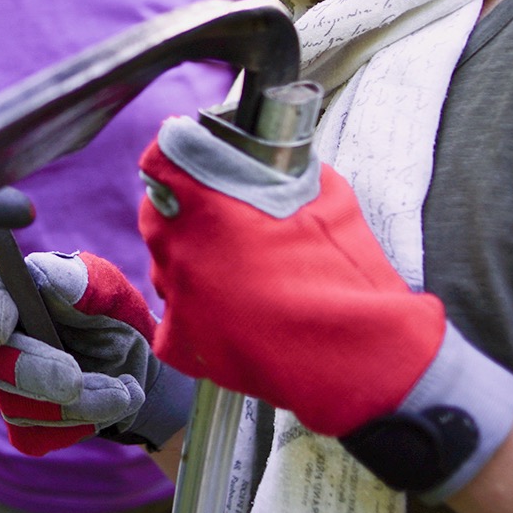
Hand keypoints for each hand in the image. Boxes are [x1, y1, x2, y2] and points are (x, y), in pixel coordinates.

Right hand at [0, 251, 193, 455]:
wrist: (140, 368)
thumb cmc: (115, 318)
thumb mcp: (108, 290)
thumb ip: (76, 279)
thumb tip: (39, 273)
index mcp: (12, 292)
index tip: (3, 327)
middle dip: (38, 374)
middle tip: (77, 380)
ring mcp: (5, 385)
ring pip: (20, 406)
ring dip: (79, 403)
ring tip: (124, 390)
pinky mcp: (23, 423)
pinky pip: (37, 434)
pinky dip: (80, 425)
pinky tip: (109, 407)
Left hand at [139, 116, 512, 498]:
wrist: (354, 355)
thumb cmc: (342, 276)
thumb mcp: (327, 199)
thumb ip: (288, 176)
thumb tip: (277, 170)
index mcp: (207, 207)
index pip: (159, 163)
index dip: (174, 157)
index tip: (185, 159)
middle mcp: (180, 251)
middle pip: (159, 217)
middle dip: (184, 212)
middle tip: (221, 221)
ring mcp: (177, 300)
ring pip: (167, 268)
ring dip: (191, 263)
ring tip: (238, 276)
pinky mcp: (183, 344)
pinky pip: (174, 322)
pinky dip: (195, 317)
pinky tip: (230, 317)